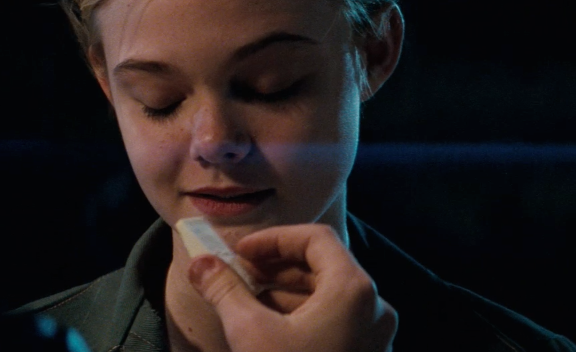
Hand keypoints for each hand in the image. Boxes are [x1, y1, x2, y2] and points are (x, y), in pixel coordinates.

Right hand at [187, 224, 396, 351]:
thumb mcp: (249, 331)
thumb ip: (225, 289)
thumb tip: (201, 262)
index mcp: (353, 290)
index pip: (315, 239)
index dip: (273, 238)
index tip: (239, 253)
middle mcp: (374, 308)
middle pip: (324, 266)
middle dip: (276, 266)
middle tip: (238, 274)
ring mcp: (374, 337)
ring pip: (328, 296)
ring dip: (285, 291)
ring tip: (246, 302)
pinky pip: (335, 322)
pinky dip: (302, 316)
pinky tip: (268, 330)